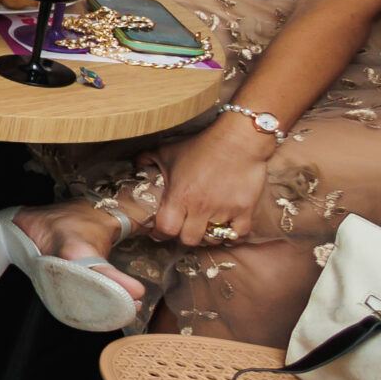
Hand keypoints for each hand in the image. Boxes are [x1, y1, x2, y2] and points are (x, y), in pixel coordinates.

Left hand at [149, 119, 273, 246]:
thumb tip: (136, 164)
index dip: (160, 233)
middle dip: (183, 236)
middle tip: (184, 228)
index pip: (166, 229)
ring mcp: (224, 210)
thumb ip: (148, 159)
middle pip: (188, 240)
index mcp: (179, 196)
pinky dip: (232, 235)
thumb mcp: (169, 151)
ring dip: (207, 236)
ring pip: (213, 239)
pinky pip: (239, 234)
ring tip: (204, 227)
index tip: (161, 231)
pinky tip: (227, 229)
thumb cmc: (202, 145)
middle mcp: (201, 207)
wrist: (238, 139)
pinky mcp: (245, 209)